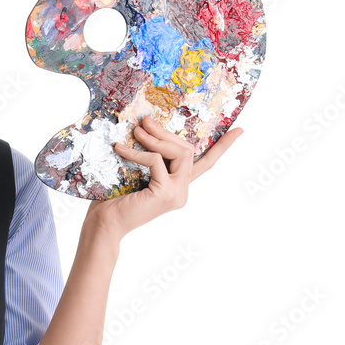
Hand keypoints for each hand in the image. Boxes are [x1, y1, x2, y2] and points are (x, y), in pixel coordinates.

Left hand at [84, 116, 242, 240]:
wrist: (104, 223)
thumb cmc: (113, 199)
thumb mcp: (135, 173)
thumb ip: (150, 158)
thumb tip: (145, 128)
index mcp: (177, 186)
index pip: (205, 164)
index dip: (222, 147)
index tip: (239, 130)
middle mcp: (182, 191)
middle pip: (187, 151)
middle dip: (167, 133)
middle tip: (146, 121)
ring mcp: (177, 193)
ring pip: (179, 153)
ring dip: (156, 139)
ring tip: (136, 131)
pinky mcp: (166, 193)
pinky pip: (156, 161)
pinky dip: (138, 153)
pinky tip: (120, 149)